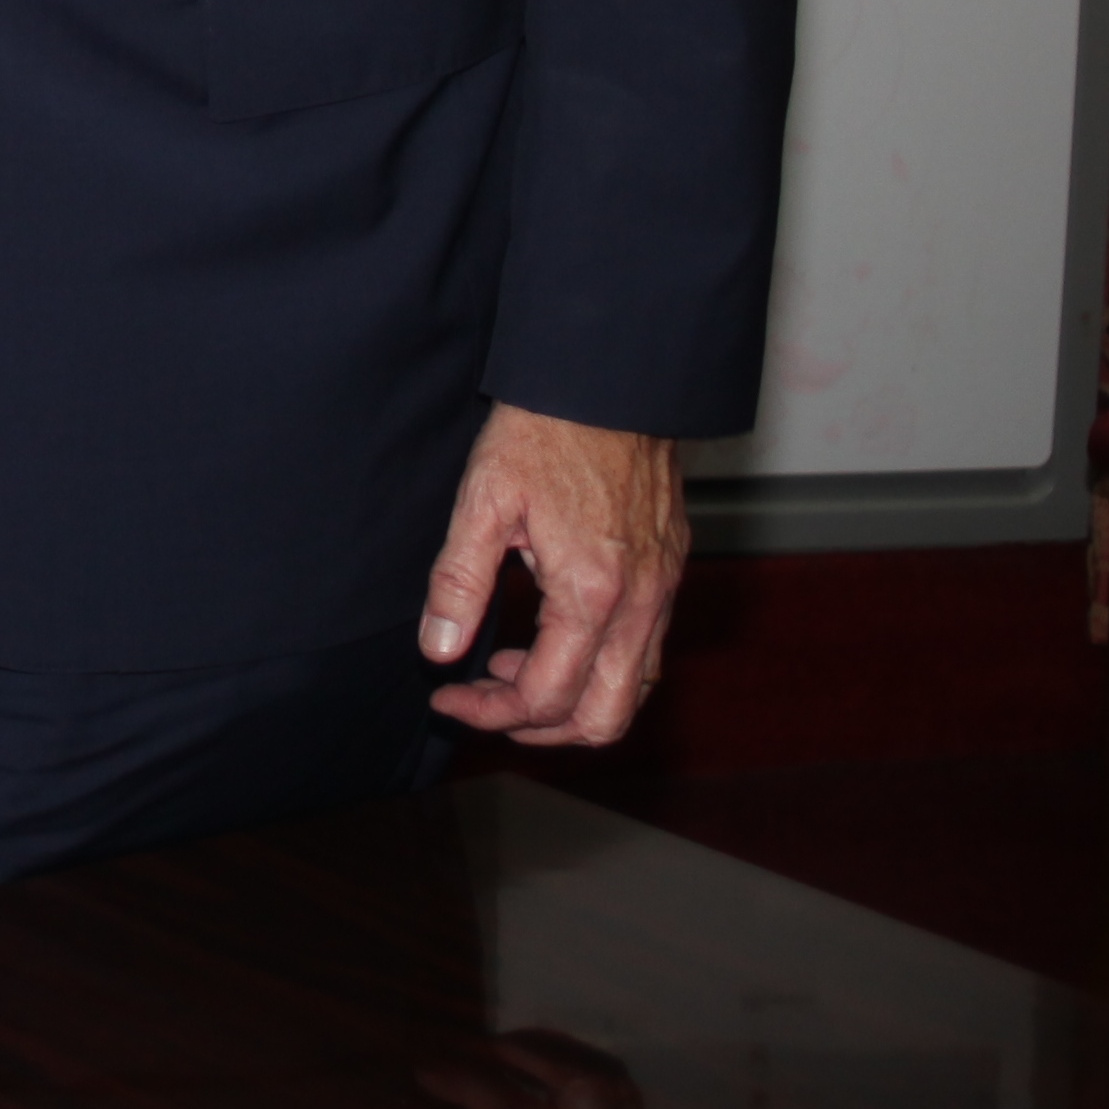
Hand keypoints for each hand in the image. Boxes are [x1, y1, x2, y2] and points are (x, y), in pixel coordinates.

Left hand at [420, 404, 685, 743]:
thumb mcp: (483, 499)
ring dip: (572, 700)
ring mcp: (663, 590)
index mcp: (592, 593)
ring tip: (509, 667)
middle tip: (483, 703)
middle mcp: (641, 604)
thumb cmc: (545, 431)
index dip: (490, 713)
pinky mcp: (670, 571)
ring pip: (631, 690)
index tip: (446, 696)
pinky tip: (548, 633)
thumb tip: (438, 651)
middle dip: (540, 728)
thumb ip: (458, 580)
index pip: (547, 696)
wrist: (612, 380)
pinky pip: (644, 651)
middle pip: (606, 718)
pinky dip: (598, 667)